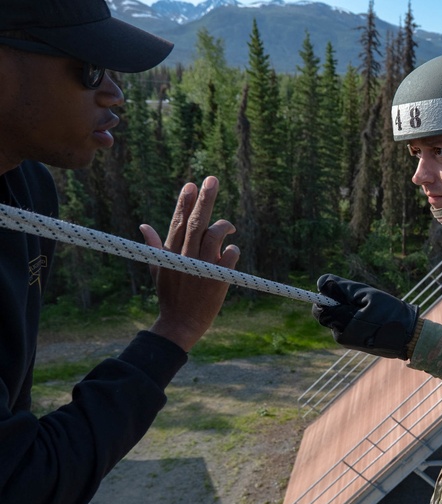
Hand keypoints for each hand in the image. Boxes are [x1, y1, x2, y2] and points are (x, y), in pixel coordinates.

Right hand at [143, 176, 239, 351]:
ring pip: (215, 236)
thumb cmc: (170, 295)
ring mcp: (201, 267)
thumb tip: (143, 226)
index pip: (178, 222)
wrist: (181, 322)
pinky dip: (233, 250)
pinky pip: (231, 255)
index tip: (190, 185)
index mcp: (171, 253)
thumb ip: (154, 245)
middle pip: (197, 222)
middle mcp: (185, 257)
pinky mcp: (217, 278)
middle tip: (212, 179)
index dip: (184, 202)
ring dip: (224, 227)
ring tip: (229, 227)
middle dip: (205, 199)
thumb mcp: (158, 269)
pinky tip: (231, 251)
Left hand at [313, 275, 418, 358]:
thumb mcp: (368, 294)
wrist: (410, 336)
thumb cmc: (391, 313)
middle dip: (339, 304)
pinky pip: (347, 327)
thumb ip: (343, 288)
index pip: (320, 308)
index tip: (342, 290)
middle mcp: (342, 337)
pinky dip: (355, 319)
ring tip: (371, 310)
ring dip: (348, 311)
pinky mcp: (356, 344)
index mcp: (343, 325)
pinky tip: (372, 318)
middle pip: (328, 315)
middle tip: (360, 299)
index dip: (327, 296)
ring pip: (338, 321)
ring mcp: (349, 343)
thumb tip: (321, 283)